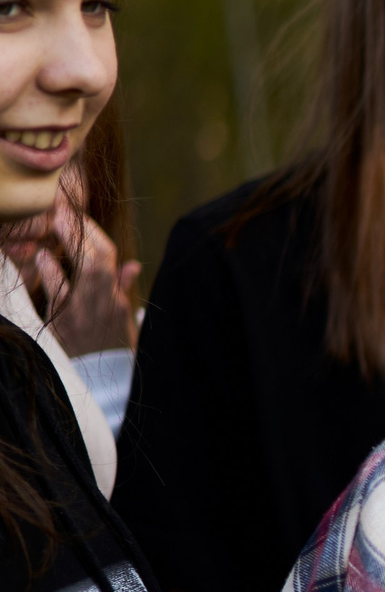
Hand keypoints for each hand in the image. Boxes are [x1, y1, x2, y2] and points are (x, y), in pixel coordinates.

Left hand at [3, 183, 137, 356]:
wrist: (104, 384)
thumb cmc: (111, 346)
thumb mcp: (122, 319)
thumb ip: (122, 289)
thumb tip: (133, 264)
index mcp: (117, 300)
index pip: (110, 259)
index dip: (94, 233)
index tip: (77, 214)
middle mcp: (105, 304)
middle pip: (98, 260)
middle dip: (80, 231)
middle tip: (62, 207)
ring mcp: (85, 315)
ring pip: (85, 273)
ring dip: (69, 244)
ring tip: (55, 220)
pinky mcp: (64, 326)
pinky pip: (61, 294)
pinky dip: (53, 272)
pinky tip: (43, 256)